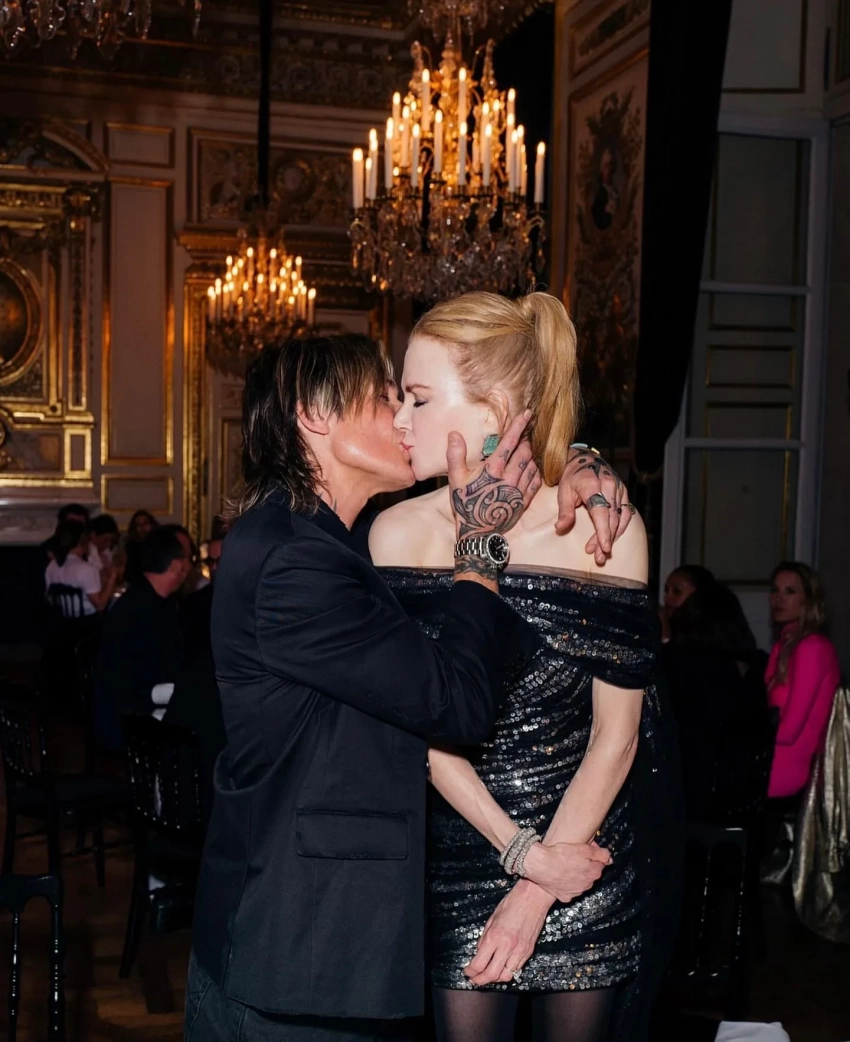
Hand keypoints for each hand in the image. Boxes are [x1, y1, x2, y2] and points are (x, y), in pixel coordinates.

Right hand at [448, 410, 541, 540]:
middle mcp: (509, 478)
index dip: (518, 426)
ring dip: (531, 455)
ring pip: (532, 466)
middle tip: (524, 435)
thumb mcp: (456, 479)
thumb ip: (455, 454)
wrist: (476, 531)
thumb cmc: (465, 503)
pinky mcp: (523, 501)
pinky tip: (532, 468)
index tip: (527, 414)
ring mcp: (518, 490)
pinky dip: (535, 472)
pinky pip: (535, 482)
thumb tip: (454, 434)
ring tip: (527, 450)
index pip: (509, 442)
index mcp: (493, 469)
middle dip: (525, 441)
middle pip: (524, 452)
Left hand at [464, 879, 552, 986]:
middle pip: (491, 975)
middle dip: (480, 980)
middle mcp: (507, 946)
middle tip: (475, 979)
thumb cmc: (513, 903)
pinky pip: (517, 969)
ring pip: (505, 976)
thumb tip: (479, 953)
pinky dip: (507, 972)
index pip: (479, 963)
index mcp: (495, 936)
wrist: (534, 897)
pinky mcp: (528, 951)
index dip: (471, 971)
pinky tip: (502, 967)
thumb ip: (485, 938)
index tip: (467, 972)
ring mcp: (519, 950)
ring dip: (495, 978)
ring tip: (488, 975)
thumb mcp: (492, 919)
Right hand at [521, 840, 610, 903]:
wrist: (541, 865)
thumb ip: (600, 854)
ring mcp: (576, 892)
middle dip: (586, 866)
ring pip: (580, 883)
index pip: (600, 864)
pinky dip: (567, 884)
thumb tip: (609, 858)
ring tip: (566, 865)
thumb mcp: (583, 848)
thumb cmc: (560, 855)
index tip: (586, 850)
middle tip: (574, 857)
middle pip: (590, 874)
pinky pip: (569, 890)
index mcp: (593, 872)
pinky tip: (560, 876)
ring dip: (577, 875)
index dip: (593, 856)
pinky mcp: (564, 896)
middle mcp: (586, 884)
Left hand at [555, 448, 631, 563]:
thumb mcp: (563, 491)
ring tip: (602, 552)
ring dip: (613, 536)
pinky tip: (611, 538)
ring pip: (620, 518)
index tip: (604, 547)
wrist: (584, 459)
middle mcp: (609, 485)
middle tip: (598, 557)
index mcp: (592, 484)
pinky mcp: (623, 492)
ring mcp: (618, 488)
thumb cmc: (572, 476)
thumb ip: (565, 511)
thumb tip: (560, 528)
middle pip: (611, 518)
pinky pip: (626, 513)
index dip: (603, 531)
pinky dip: (620, 528)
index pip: (601, 511)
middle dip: (605, 539)